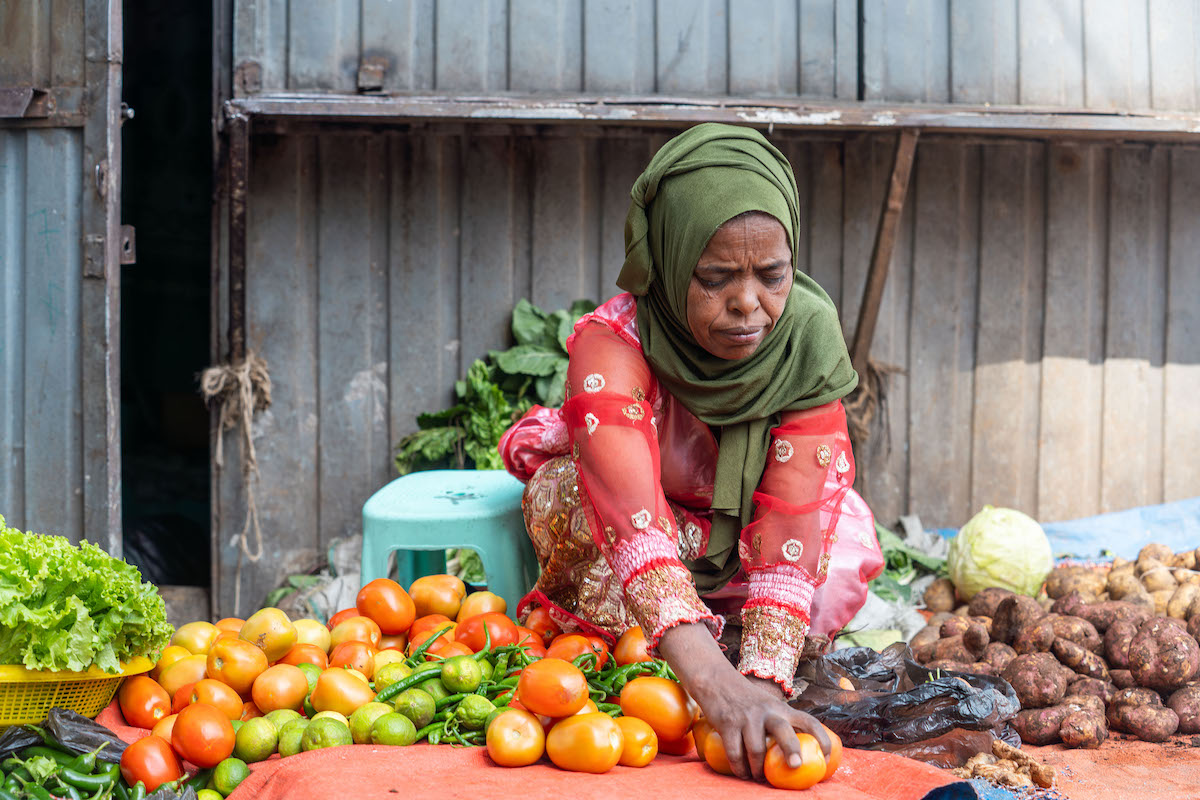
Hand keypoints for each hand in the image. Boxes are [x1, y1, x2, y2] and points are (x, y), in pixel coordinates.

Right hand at [658, 623, 829, 780]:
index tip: (827, 755)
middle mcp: (766, 711)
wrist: (716, 680)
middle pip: (783, 731)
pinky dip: (740, 768)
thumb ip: (781, 723)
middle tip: (795, 766)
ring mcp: (746, 718)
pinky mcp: (727, 723)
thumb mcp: (768, 705)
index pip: (808, 720)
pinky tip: (743, 773)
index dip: (821, 738)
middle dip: (791, 750)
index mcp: (781, 709)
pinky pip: (735, 753)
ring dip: (758, 770)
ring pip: (757, 749)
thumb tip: (797, 754)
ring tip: (758, 777)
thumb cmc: (747, 699)